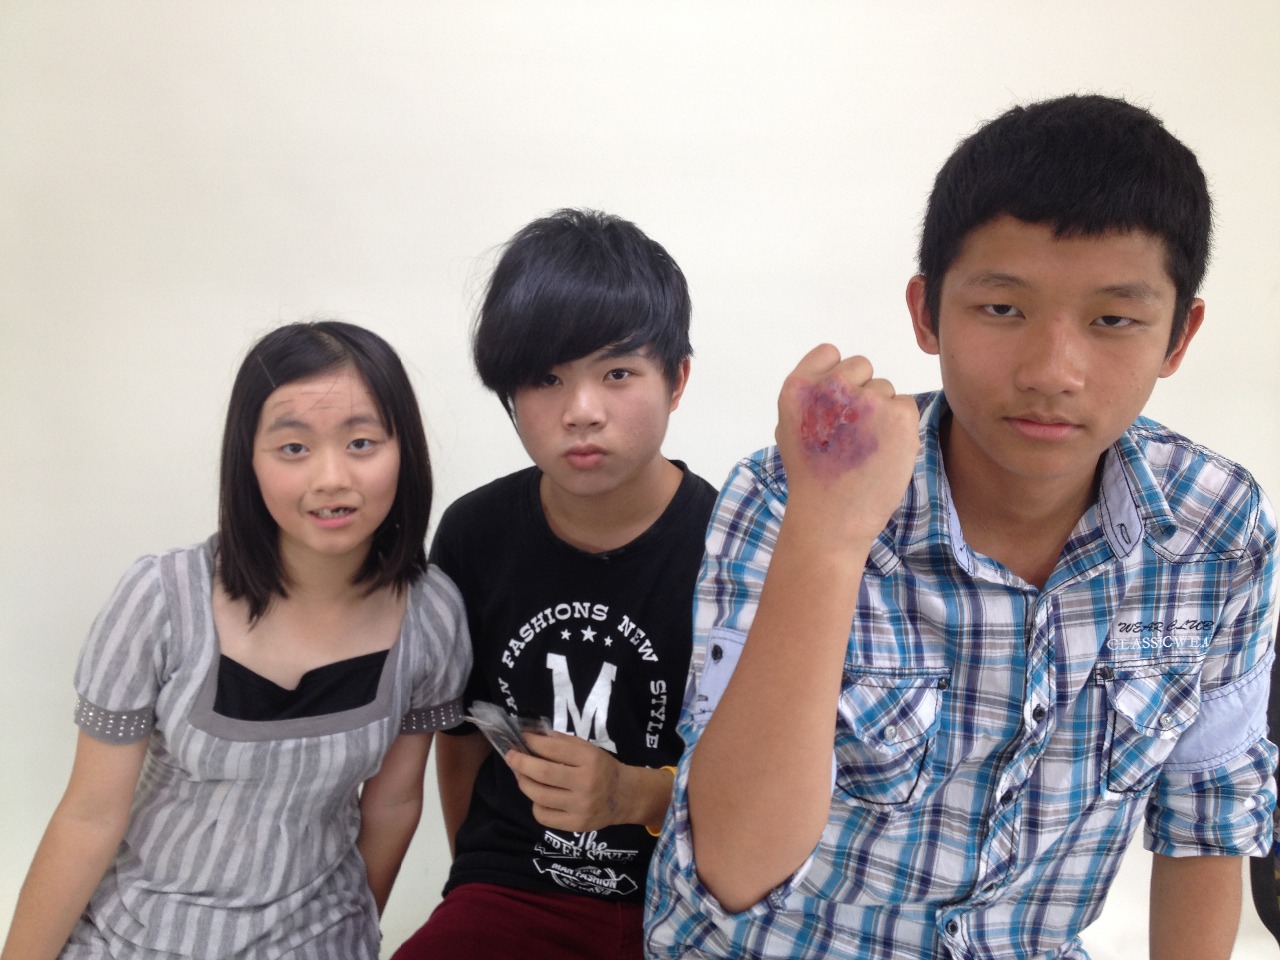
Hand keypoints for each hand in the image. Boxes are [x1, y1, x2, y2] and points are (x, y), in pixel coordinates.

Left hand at [506, 732, 639, 831]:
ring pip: (539, 796)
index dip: (533, 743)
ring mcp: (580, 807)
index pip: (553, 750)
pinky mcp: (575, 825)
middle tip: (511, 756)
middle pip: (543, 774)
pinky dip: (535, 804)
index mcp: (590, 760)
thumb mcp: (588, 749)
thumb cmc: (603, 768)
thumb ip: (561, 742)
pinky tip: (538, 796)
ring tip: (521, 775)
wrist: (625, 797)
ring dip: (524, 782)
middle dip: (521, 763)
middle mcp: (586, 784)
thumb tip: (531, 736)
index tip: (522, 738)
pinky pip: (543, 816)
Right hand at [775, 344, 918, 543]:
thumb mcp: (789, 427)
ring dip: (881, 414)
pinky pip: (905, 406)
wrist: (830, 518)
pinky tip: (883, 452)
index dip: (836, 379)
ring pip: (885, 389)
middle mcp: (830, 386)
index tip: (834, 407)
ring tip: (865, 449)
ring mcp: (866, 399)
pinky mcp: (897, 414)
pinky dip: (900, 428)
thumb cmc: (811, 477)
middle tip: (850, 433)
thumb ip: (810, 394)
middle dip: (861, 394)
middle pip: (861, 367)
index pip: (829, 353)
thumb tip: (837, 375)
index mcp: (798, 387)